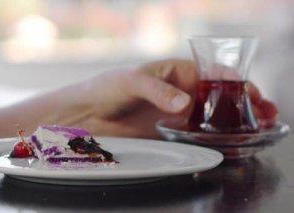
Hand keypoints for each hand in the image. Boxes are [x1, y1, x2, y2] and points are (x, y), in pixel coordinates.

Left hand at [74, 59, 277, 137]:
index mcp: (175, 72)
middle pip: (219, 96)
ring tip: (258, 128)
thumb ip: (159, 90)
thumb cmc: (106, 88)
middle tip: (265, 113)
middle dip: (243, 103)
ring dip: (235, 121)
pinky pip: (196, 135)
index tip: (251, 94)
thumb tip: (184, 103)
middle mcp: (180, 93)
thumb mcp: (132, 81)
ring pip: (212, 116)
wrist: (87, 114)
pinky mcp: (169, 133)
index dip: (235, 83)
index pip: (212, 74)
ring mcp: (177, 114)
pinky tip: (230, 142)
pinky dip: (214, 137)